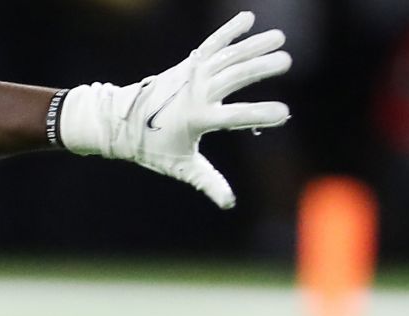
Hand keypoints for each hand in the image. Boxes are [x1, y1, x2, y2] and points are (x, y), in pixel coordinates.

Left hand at [56, 11, 290, 207]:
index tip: (284, 113)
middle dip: (260, 68)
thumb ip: (207, 182)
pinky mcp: (188, 63)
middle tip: (287, 61)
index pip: (233, 117)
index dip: (258, 114)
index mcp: (196, 119)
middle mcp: (195, 92)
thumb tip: (228, 203)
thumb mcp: (181, 167)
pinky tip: (248, 18)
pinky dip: (228, 31)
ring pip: (227, 56)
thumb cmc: (153, 147)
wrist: (121, 121)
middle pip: (232, 77)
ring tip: (279, 38)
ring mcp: (191, 74)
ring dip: (253, 45)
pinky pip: (212, 44)